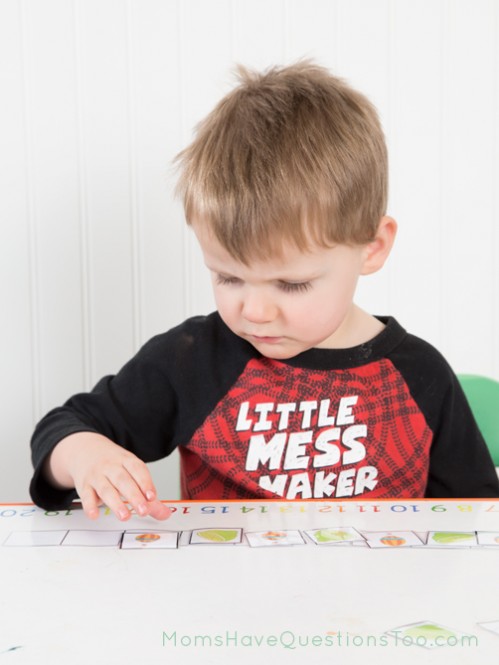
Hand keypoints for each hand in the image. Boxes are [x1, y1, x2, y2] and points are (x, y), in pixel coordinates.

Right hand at [45, 432, 171, 521]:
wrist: (85, 448)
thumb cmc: (113, 463)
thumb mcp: (131, 469)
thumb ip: (147, 493)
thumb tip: (165, 513)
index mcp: (126, 460)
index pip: (137, 469)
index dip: (145, 482)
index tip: (152, 497)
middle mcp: (111, 466)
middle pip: (123, 480)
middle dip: (134, 496)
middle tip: (143, 510)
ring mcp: (96, 476)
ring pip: (106, 489)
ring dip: (115, 503)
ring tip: (124, 516)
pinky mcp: (84, 485)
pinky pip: (86, 496)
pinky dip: (89, 506)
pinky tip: (94, 515)